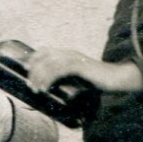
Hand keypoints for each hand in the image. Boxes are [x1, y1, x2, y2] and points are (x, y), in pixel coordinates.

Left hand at [25, 48, 142, 93]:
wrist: (117, 78)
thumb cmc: (98, 81)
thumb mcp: (78, 78)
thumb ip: (66, 79)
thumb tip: (53, 90)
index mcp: (68, 54)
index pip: (45, 51)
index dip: (33, 58)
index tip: (25, 70)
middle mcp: (69, 53)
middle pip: (44, 57)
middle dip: (33, 71)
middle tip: (29, 86)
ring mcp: (75, 59)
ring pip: (49, 64)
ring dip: (39, 77)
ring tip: (35, 90)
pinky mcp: (80, 66)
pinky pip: (59, 70)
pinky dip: (49, 79)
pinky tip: (44, 88)